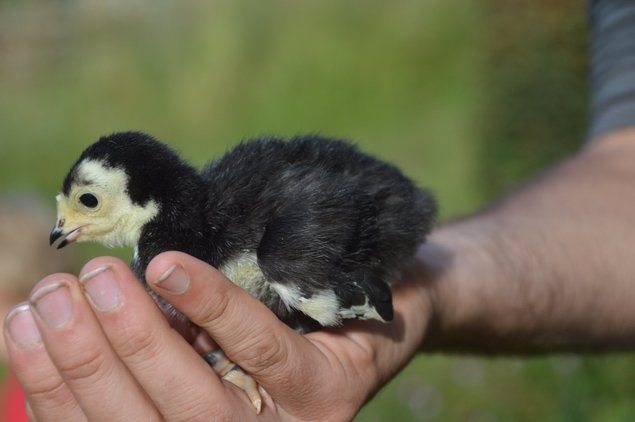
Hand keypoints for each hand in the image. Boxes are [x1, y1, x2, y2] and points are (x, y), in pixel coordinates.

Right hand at [4, 252, 431, 420]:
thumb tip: (80, 314)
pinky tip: (168, 270)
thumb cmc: (282, 317)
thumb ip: (162, 339)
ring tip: (100, 279)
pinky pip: (263, 351)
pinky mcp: (330, 394)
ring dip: (138, 336)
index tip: (21, 323)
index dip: (57, 386)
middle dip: (88, 359)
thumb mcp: (209, 335)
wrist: (386, 302)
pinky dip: (213, 310)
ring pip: (196, 400)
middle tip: (57, 292)